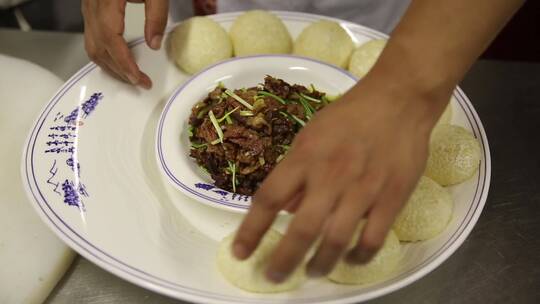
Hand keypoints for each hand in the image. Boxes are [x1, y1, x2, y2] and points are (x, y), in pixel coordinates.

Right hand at [81, 0, 168, 88]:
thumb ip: (156, 16)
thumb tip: (154, 44)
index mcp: (106, 1)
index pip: (111, 40)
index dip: (123, 63)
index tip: (137, 78)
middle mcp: (92, 5)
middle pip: (99, 48)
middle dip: (119, 70)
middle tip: (140, 82)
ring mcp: (88, 7)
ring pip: (92, 45)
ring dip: (110, 65)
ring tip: (129, 75)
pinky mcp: (91, 8)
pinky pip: (92, 37)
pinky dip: (104, 54)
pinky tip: (118, 59)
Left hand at [233, 75, 444, 281]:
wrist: (398, 100)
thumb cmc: (349, 115)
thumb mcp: (310, 134)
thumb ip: (297, 173)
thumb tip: (286, 210)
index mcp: (305, 157)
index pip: (269, 199)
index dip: (251, 230)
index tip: (240, 253)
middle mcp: (330, 176)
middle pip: (301, 229)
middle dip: (283, 260)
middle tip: (274, 278)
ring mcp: (363, 189)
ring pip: (336, 239)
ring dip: (320, 264)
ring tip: (311, 272)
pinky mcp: (392, 197)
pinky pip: (372, 238)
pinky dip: (359, 256)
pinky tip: (350, 260)